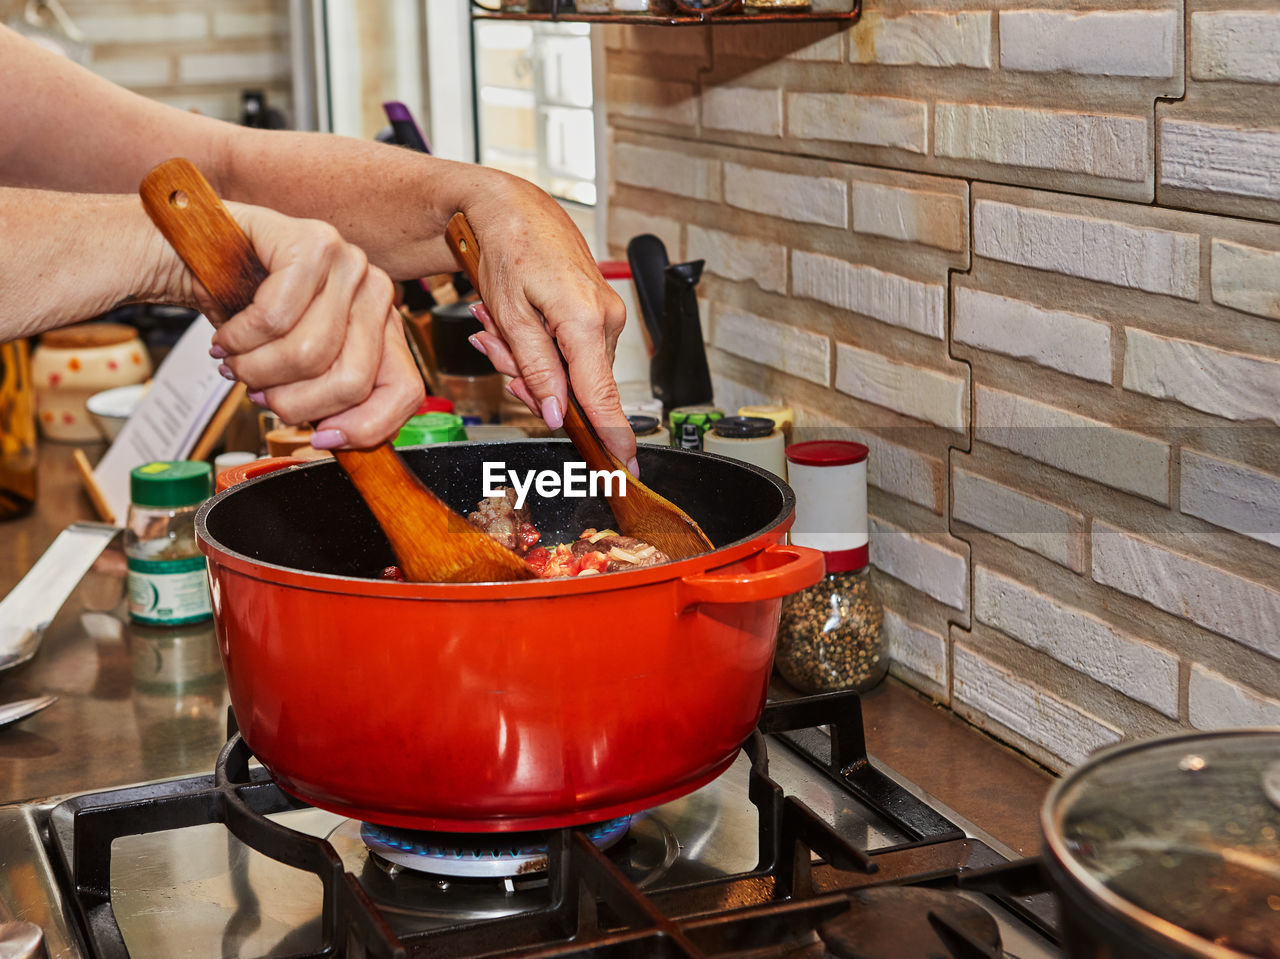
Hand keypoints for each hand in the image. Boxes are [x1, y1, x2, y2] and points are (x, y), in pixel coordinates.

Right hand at [195, 203, 422, 447]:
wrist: (196, 261)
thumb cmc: (249, 315)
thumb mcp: (300, 368)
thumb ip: (330, 400)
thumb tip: (336, 438)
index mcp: (385, 326)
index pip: (405, 390)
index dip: (364, 427)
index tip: (322, 438)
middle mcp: (376, 290)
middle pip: (353, 381)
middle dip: (292, 403)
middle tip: (259, 393)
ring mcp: (349, 262)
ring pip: (310, 354)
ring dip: (255, 371)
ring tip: (237, 362)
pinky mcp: (311, 242)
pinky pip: (274, 319)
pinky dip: (238, 339)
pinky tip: (227, 336)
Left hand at [454, 180, 636, 472]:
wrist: (512, 207)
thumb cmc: (508, 248)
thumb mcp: (509, 316)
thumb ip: (535, 369)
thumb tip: (556, 413)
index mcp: (585, 321)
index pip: (603, 396)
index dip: (613, 437)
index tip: (626, 468)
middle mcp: (606, 320)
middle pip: (575, 387)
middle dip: (531, 380)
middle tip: (496, 347)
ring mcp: (606, 315)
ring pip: (568, 370)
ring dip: (529, 359)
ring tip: (501, 324)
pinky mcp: (598, 313)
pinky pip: (570, 351)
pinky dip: (540, 345)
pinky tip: (517, 322)